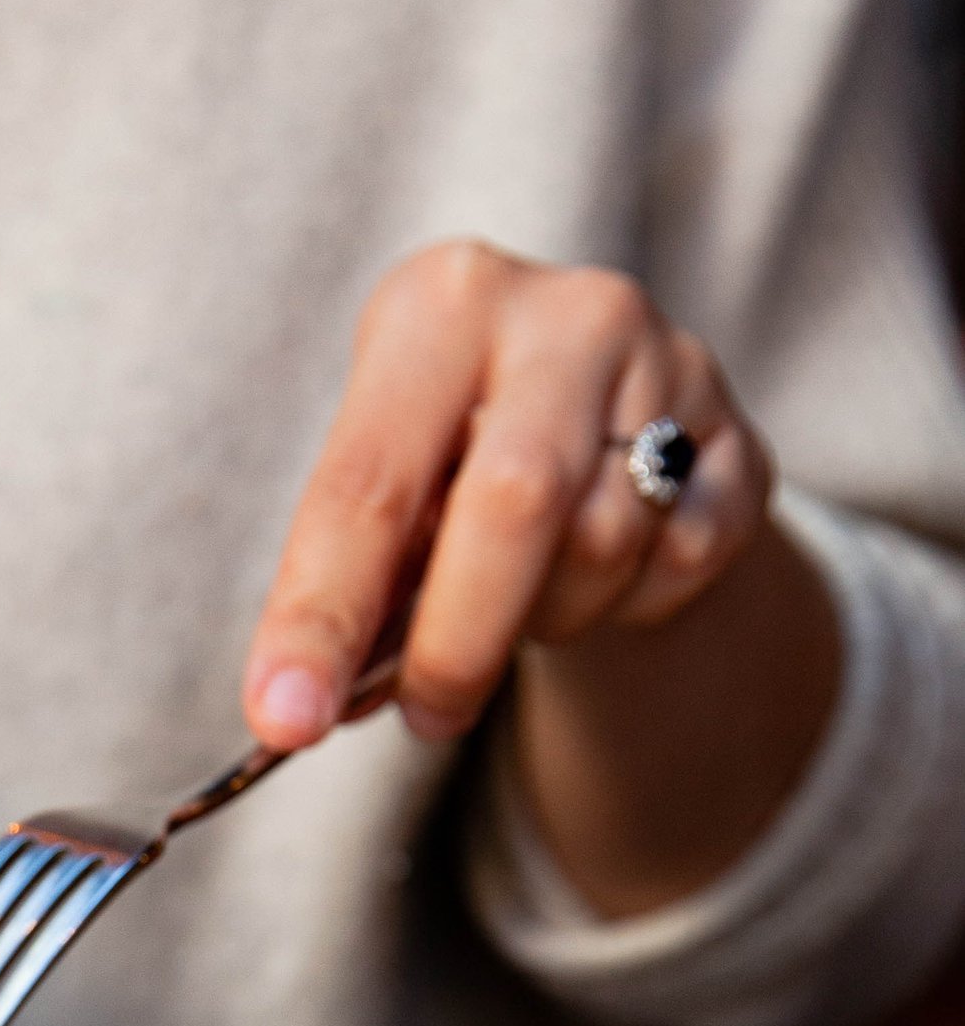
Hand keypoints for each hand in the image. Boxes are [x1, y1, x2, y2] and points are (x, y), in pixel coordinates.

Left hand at [241, 241, 773, 752]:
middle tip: (424, 719)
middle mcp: (561, 314)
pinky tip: (600, 580)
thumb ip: (353, 581)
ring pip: (605, 543)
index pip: (367, 481)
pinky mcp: (741, 437)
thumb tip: (303, 704)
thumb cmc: (456, 460)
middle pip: (512, 502)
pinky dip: (627, 605)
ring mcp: (669, 365)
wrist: (604, 422)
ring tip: (517, 606)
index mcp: (438, 306)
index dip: (321, 613)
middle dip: (457, 639)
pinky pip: (682, 561)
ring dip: (546, 617)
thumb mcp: (388, 489)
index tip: (284, 719)